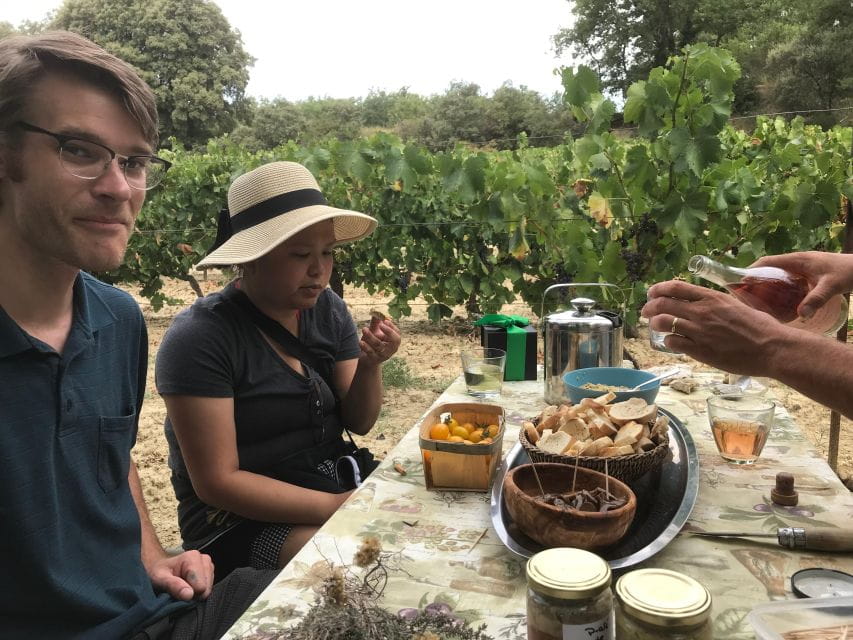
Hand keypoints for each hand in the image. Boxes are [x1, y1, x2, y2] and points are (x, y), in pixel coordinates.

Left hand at [148, 549, 213, 601]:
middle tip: (179, 590)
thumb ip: (173, 586)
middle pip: (205, 589)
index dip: (187, 593)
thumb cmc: (157, 573)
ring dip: (195, 594)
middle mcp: (204, 559)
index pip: (200, 586)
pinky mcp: (210, 573)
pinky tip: (189, 587)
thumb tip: (189, 595)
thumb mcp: (159, 579)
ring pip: (208, 590)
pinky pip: (208, 590)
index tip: (176, 590)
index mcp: (193, 557)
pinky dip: (198, 593)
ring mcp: (208, 566)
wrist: (158, 569)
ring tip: (183, 588)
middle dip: (192, 594)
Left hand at [359, 317, 400, 364]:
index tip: (385, 320)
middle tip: (381, 324)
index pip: (397, 333)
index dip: (392, 326)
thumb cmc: (373, 343)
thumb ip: (376, 323)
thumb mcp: (375, 331)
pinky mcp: (374, 359)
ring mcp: (384, 355)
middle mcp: (391, 349)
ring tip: (364, 329)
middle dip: (389, 331)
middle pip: (394, 340)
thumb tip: (376, 312)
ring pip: (379, 345)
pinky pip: (371, 353)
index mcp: (394, 341)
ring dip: (371, 336)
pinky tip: (360, 341)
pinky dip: (365, 347)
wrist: (367, 359)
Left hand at [642, 279, 791, 375]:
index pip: (676, 287)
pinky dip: (668, 341)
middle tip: (646, 311)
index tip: (651, 292)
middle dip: (649, 307)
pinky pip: (673, 342)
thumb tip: (705, 303)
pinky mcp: (700, 350)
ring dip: (655, 323)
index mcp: (712, 298)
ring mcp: (699, 331)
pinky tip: (671, 342)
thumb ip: (717, 304)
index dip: (658, 289)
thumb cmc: (761, 327)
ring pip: (663, 322)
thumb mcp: (736, 305)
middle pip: (663, 303)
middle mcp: (702, 312)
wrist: (772, 348)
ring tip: (655, 326)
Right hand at [751, 251, 852, 318]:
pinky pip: (788, 282)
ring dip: (767, 286)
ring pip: (778, 276)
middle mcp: (797, 262)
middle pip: (769, 269)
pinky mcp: (808, 276)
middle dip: (756, 281)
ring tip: (758, 302)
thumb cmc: (848, 272)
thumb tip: (800, 315)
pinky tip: (779, 304)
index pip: (767, 261)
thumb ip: (815, 300)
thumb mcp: (831, 286)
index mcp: (797, 260)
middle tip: (745, 297)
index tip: (740, 283)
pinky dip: (780, 290)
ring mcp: (803, 269)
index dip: (751, 270)